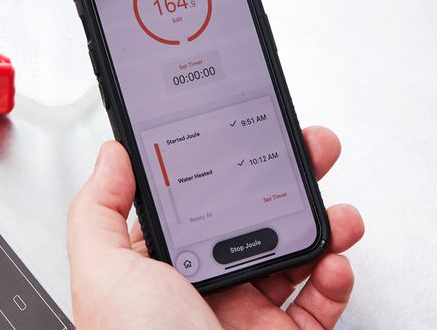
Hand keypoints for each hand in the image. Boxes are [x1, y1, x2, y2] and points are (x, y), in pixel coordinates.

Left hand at [67, 127, 363, 329]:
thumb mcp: (102, 273)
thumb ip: (99, 208)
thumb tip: (113, 154)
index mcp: (155, 268)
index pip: (192, 200)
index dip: (221, 162)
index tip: (245, 126)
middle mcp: (202, 290)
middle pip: (253, 216)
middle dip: (288, 179)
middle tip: (313, 149)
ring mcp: (247, 317)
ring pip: (296, 255)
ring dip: (324, 225)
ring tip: (336, 213)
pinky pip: (321, 302)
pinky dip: (337, 277)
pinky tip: (336, 262)